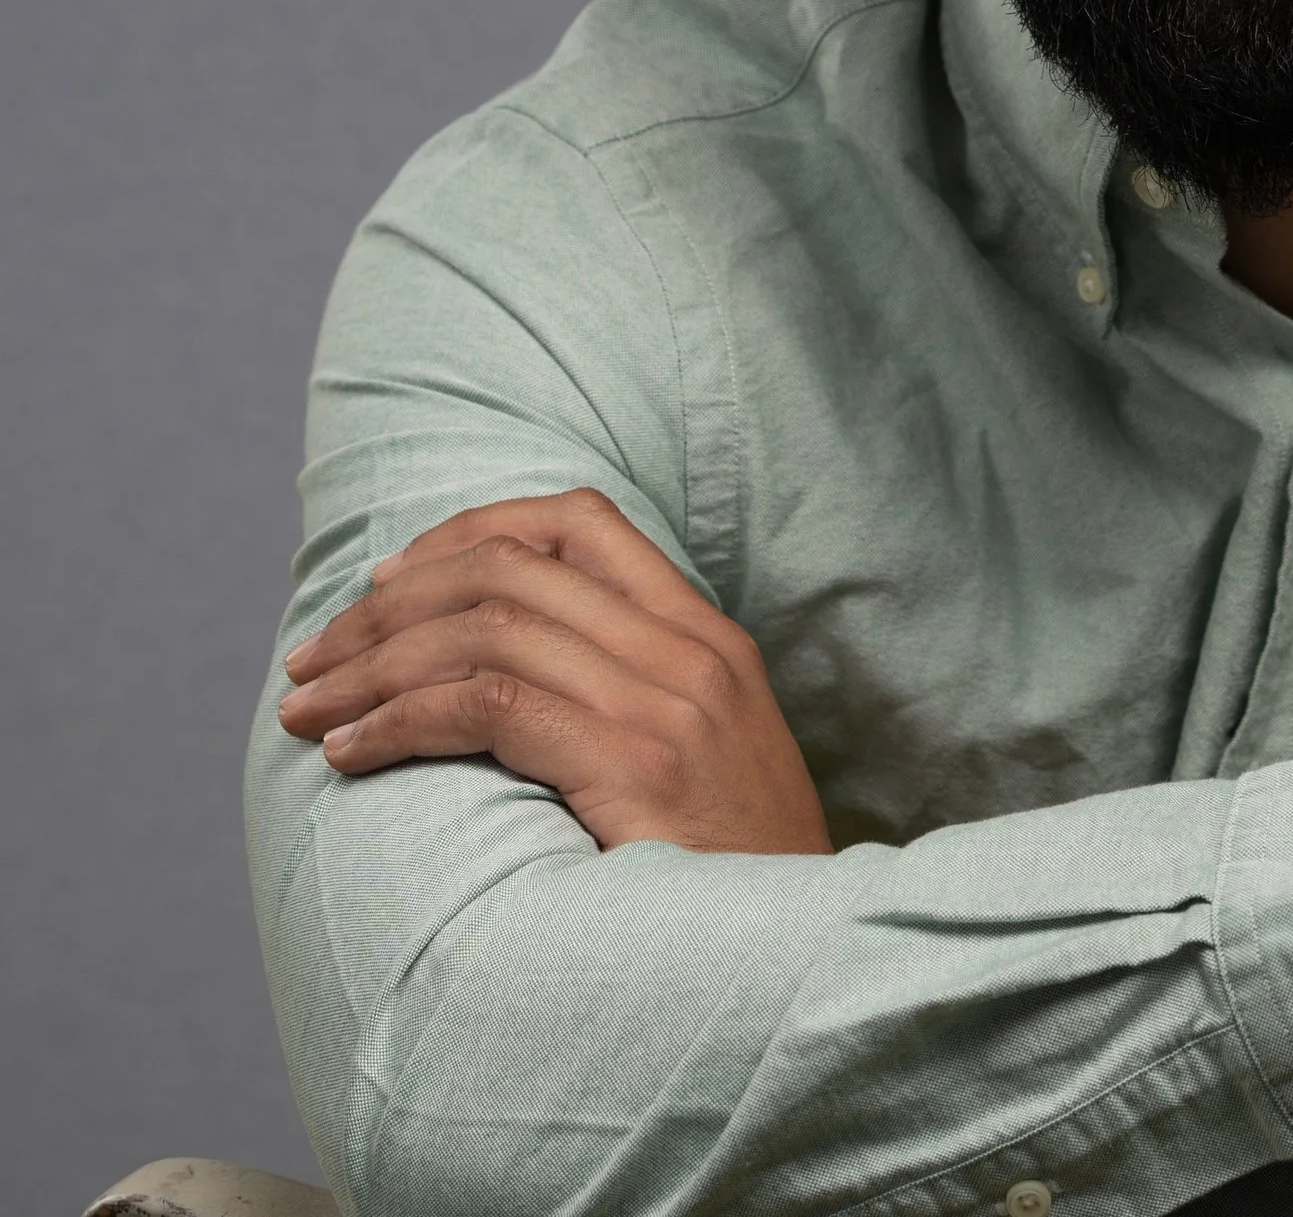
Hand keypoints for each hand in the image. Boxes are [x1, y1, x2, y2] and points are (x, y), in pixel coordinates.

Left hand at [277, 487, 831, 854]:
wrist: (799, 956)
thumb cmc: (729, 874)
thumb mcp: (698, 753)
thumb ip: (626, 694)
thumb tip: (492, 672)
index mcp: (705, 634)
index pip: (581, 520)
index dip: (471, 530)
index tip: (391, 576)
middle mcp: (687, 650)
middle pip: (512, 567)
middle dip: (390, 605)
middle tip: (314, 655)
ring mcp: (664, 703)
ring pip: (487, 630)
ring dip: (375, 665)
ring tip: (309, 709)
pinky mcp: (632, 764)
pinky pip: (488, 704)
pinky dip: (402, 720)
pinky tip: (353, 754)